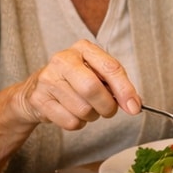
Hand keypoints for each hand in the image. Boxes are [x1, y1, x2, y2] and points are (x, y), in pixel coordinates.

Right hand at [13, 40, 138, 130]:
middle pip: (92, 88)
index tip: (134, 107)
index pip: (110, 68)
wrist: (38, 89)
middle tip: (108, 110)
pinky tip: (71, 112)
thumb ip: (117, 86)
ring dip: (91, 116)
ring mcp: (48, 79)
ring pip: (83, 109)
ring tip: (85, 107)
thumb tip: (134, 105)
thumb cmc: (75, 80)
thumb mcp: (96, 74)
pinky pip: (70, 122)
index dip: (125, 90)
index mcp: (83, 48)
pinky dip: (77, 123)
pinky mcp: (39, 99)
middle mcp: (63, 59)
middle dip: (107, 106)